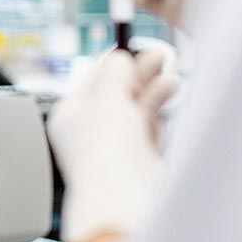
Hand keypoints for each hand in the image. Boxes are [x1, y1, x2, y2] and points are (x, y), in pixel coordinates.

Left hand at [47, 49, 177, 241]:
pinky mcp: (137, 160)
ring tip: (171, 79)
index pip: (92, 81)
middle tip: (161, 54)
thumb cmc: (106, 149)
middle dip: (139, 74)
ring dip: (153, 92)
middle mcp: (89, 132)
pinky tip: (169, 104)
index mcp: (70, 117)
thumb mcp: (107, 97)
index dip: (114, 61)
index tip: (133, 45)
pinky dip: (159, 114)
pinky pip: (149, 130)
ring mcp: (114, 147)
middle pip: (117, 94)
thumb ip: (115, 74)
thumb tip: (120, 60)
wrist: (123, 196)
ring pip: (135, 111)